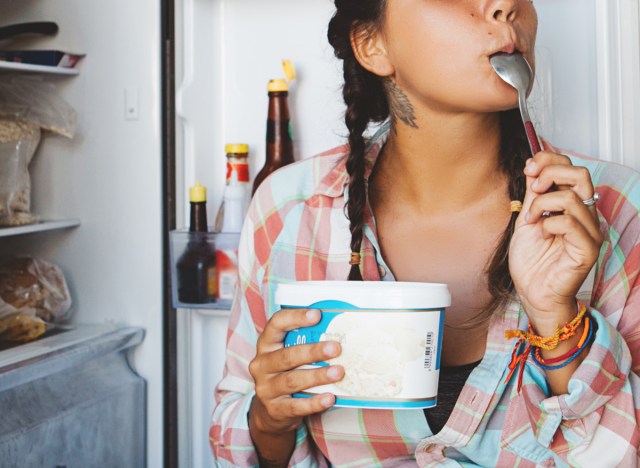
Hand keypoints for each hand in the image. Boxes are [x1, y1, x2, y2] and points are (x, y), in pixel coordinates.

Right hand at [248, 308, 343, 435]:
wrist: (269, 412)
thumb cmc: (285, 374)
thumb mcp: (289, 356)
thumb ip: (305, 343)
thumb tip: (338, 331)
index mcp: (266, 345)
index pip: (276, 325)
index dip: (295, 318)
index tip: (317, 315)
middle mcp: (262, 365)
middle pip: (287, 356)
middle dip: (313, 351)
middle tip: (336, 348)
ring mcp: (266, 388)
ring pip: (292, 380)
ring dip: (317, 376)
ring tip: (338, 372)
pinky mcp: (274, 409)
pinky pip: (296, 406)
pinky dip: (314, 402)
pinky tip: (330, 398)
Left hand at [509, 152, 603, 332]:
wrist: (532, 292)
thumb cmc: (531, 261)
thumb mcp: (527, 218)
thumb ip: (533, 194)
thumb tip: (533, 167)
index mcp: (574, 206)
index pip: (572, 168)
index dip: (549, 160)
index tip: (528, 167)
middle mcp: (586, 216)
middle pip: (580, 174)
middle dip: (550, 173)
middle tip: (531, 188)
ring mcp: (590, 232)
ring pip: (570, 197)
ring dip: (541, 204)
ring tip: (530, 221)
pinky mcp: (588, 249)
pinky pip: (569, 223)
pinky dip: (548, 224)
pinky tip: (541, 234)